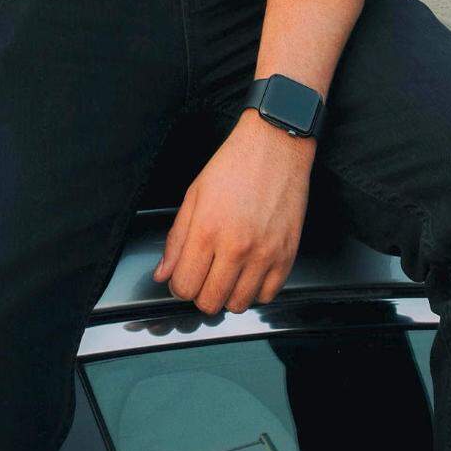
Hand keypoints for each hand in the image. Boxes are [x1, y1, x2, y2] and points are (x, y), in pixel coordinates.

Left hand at [152, 113, 312, 314]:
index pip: (184, 286)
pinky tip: (249, 272)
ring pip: (238, 304)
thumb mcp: (194, 195)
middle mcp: (236, 246)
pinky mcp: (287, 255)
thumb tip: (163, 273)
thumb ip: (176, 239)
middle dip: (201, 293)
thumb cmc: (235, 164)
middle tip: (205, 275)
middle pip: (210, 302)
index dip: (178, 285)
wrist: (275, 146)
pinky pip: (268, 296)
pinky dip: (255, 291)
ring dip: (228, 295)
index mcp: (207, 230)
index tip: (183, 277)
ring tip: (227, 273)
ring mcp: (264, 254)